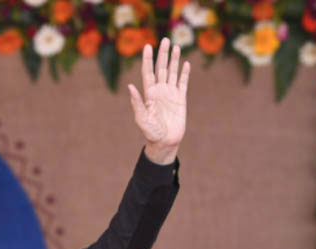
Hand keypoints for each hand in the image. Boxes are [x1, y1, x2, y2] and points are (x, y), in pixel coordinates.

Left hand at [128, 37, 189, 164]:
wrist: (165, 142)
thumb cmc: (150, 132)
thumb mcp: (142, 118)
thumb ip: (137, 103)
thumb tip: (130, 87)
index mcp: (149, 93)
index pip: (148, 72)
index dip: (147, 59)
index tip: (148, 46)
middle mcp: (159, 91)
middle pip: (161, 68)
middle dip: (162, 54)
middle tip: (165, 40)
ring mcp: (170, 94)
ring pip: (172, 72)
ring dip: (174, 60)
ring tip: (176, 46)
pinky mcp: (180, 99)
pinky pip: (182, 83)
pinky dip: (184, 73)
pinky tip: (185, 64)